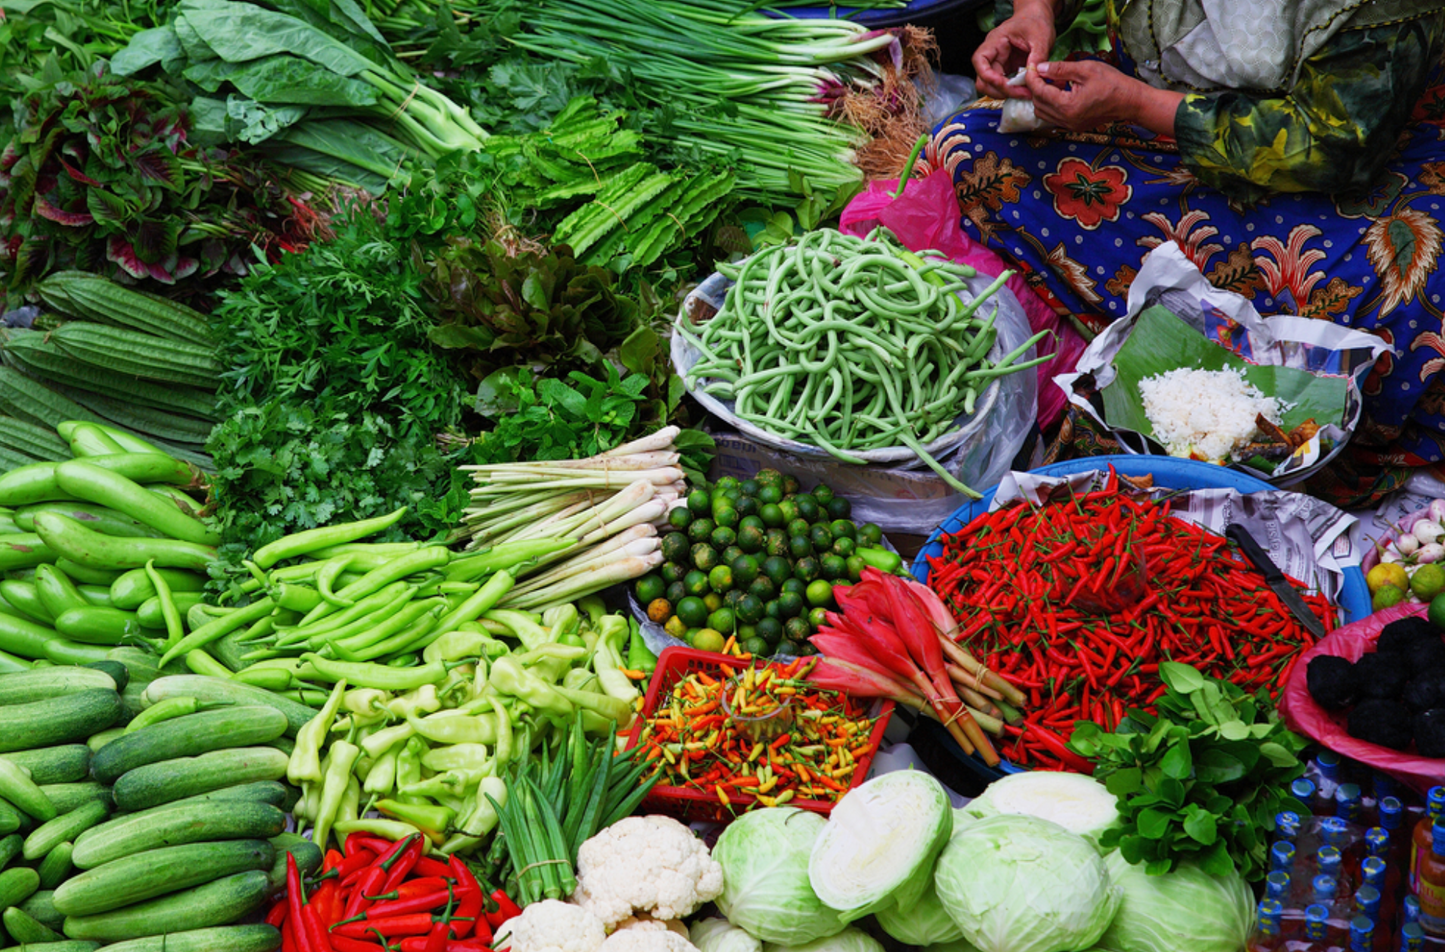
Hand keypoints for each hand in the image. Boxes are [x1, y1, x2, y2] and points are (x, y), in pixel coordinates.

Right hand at [972, 5, 1055, 99]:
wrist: (1038, 19)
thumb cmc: (1036, 22)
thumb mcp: (1041, 37)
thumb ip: (1038, 56)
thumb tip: (1034, 75)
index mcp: (995, 41)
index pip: (980, 61)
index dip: (988, 76)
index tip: (1004, 84)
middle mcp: (993, 54)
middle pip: (983, 79)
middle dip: (1000, 90)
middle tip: (1021, 93)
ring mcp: (998, 64)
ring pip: (991, 86)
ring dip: (1006, 93)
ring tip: (1025, 93)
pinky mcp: (1006, 70)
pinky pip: (1003, 86)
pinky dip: (1013, 91)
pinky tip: (1026, 91)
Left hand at [1024, 60, 1184, 134]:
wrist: (1130, 102)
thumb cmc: (1112, 83)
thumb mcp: (1086, 69)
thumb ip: (1060, 69)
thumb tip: (1040, 68)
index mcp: (1067, 106)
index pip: (1039, 92)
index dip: (1032, 78)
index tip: (1032, 67)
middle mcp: (1065, 120)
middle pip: (1037, 104)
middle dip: (1036, 87)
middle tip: (1042, 71)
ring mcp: (1069, 126)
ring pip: (1043, 113)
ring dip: (1043, 96)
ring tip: (1054, 81)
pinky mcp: (1073, 127)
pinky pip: (1053, 117)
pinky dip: (1051, 104)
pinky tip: (1061, 90)